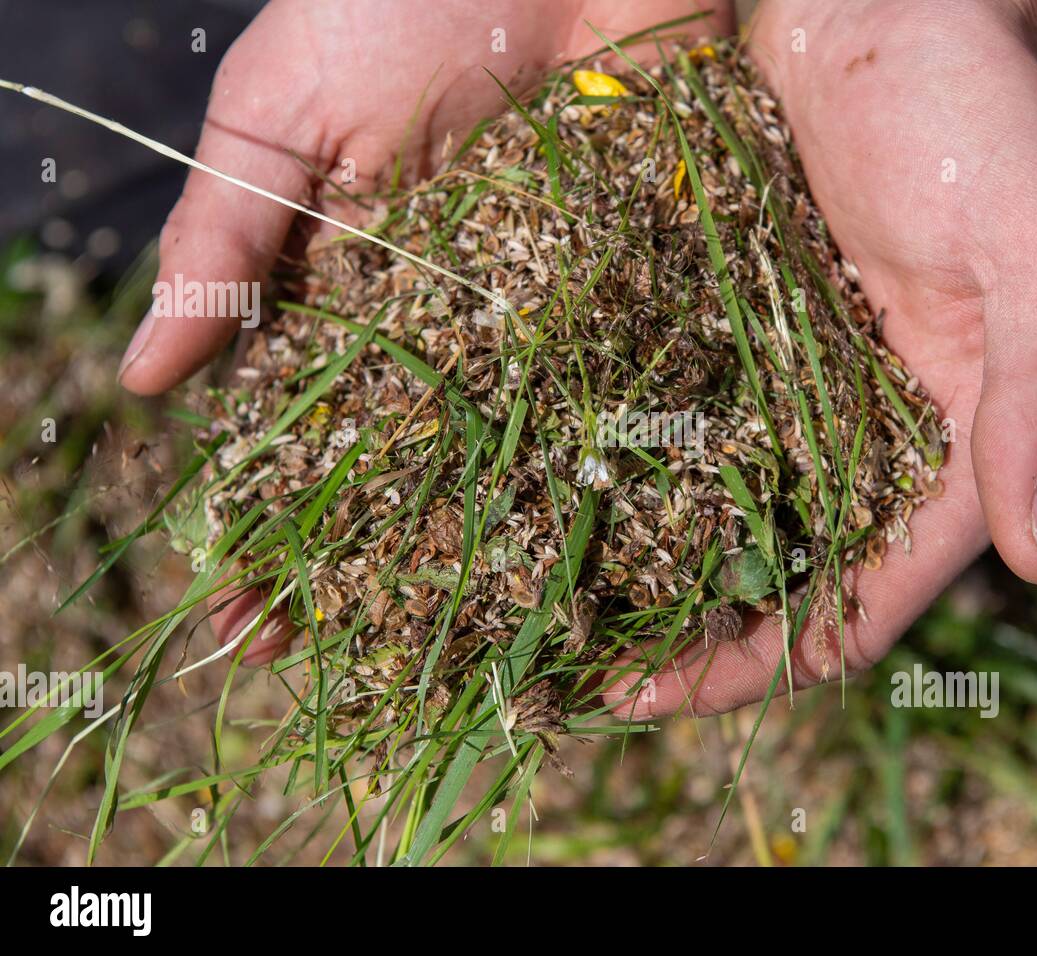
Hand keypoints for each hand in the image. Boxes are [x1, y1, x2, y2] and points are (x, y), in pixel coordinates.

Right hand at [125, 0, 733, 662]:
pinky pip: (644, 394)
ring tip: (494, 665)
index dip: (280, 530)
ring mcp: (562, 317)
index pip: (312, 434)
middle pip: (424, 475)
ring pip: (534, 459)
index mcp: (367, 295)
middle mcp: (464, 327)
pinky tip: (626, 563)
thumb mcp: (291, 107)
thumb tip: (148, 379)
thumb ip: (230, 236)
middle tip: (364, 685)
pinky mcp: (655, 286)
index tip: (252, 622)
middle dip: (389, 578)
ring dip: (511, 561)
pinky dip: (637, 474)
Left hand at [606, 0, 1036, 716]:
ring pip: (720, 513)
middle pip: (780, 574)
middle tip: (584, 677)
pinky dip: (630, 465)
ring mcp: (798, 383)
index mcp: (952, 439)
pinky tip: (553, 488)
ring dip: (647, 568)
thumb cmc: (981, 110)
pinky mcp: (739, 325)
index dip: (773, 660)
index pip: (867, 597)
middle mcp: (871, 431)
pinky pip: (681, 418)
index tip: (665, 694)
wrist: (890, 1)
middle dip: (693, 638)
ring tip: (550, 606)